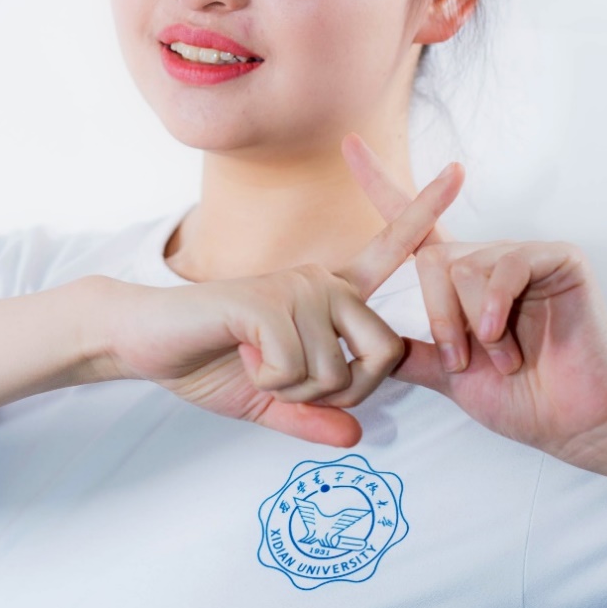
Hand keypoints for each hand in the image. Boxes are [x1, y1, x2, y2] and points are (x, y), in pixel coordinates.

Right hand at [101, 160, 465, 447]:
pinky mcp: (267, 300)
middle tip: (289, 379)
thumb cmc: (206, 361)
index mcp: (329, 295)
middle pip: (384, 353)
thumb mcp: (268, 401)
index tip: (461, 169)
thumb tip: (357, 438)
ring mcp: (296, 286)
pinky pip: (297, 367)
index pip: (389, 250)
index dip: (425, 211)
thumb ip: (314, 416)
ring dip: (293, 387)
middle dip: (343, 391)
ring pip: (336, 371)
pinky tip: (241, 353)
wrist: (145, 341)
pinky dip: (268, 380)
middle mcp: (322, 280)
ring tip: (255, 358)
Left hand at [341, 134, 606, 471]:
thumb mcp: (449, 376)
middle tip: (462, 360)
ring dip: (470, 323)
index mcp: (459, 280)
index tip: (349, 144)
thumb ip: (409, 352)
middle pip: (430, 258)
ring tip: (499, 357)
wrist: (575, 421)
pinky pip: (506, 266)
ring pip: (463, 267)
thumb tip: (360, 341)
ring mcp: (524, 254)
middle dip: (438, 317)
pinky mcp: (558, 257)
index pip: (413, 224)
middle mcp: (488, 259)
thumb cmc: (520, 398)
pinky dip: (495, 307)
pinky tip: (501, 335)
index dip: (379, 182)